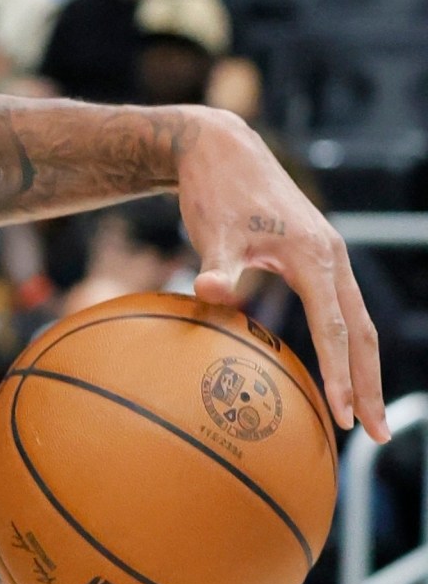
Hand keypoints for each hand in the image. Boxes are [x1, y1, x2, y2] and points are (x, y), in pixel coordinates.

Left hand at [183, 108, 386, 438]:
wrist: (221, 151)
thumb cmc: (215, 192)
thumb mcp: (211, 229)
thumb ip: (216, 265)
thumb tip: (210, 292)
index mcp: (313, 256)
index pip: (334, 328)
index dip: (340, 373)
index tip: (342, 414)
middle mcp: (332, 258)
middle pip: (362, 333)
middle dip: (368, 384)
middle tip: (374, 433)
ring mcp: (329, 258)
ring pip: (357, 323)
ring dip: (363, 368)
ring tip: (363, 414)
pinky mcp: (317, 259)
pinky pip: (340, 311)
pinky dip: (347, 344)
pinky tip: (340, 370)